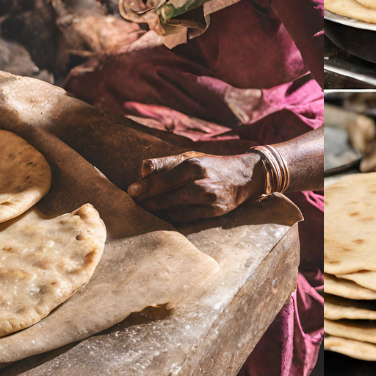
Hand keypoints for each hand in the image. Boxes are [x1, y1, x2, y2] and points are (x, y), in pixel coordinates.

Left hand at [128, 151, 265, 220]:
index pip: (163, 178)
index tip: (131, 190)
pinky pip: (186, 217)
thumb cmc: (211, 166)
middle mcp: (202, 182)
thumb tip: (142, 170)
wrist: (244, 176)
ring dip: (159, 208)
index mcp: (194, 165)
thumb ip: (166, 163)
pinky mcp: (215, 212)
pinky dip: (175, 214)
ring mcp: (209, 199)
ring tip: (148, 206)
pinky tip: (170, 210)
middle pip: (167, 195)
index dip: (145, 186)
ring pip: (175, 208)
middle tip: (135, 202)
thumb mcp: (191, 158)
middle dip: (148, 200)